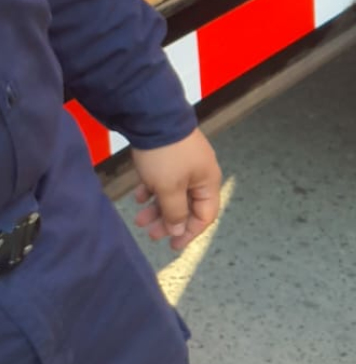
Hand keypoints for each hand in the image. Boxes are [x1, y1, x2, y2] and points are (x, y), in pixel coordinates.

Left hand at [131, 128, 222, 250]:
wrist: (153, 117)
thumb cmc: (166, 156)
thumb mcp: (169, 188)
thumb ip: (175, 212)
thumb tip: (180, 230)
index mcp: (208, 182)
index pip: (205, 215)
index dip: (190, 232)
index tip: (173, 246)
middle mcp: (200, 174)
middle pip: (188, 206)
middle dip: (169, 221)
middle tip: (150, 233)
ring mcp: (185, 164)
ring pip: (173, 194)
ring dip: (157, 208)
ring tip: (138, 218)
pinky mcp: (171, 157)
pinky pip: (164, 180)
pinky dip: (153, 190)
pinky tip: (140, 195)